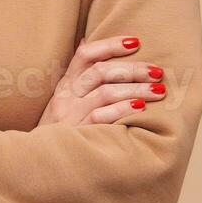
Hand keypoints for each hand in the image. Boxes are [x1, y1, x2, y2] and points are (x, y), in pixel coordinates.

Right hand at [36, 35, 166, 127]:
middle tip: (158, 71)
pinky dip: (122, 110)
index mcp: (66, 84)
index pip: (85, 55)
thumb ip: (77, 74)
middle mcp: (66, 97)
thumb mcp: (63, 99)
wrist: (42, 163)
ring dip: (135, 89)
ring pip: (105, 93)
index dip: (110, 45)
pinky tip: (141, 108)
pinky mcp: (77, 134)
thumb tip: (84, 39)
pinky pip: (101, 117)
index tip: (136, 42)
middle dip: (132, 69)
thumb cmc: (60, 129)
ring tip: (159, 91)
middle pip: (100, 72)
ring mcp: (70, 116)